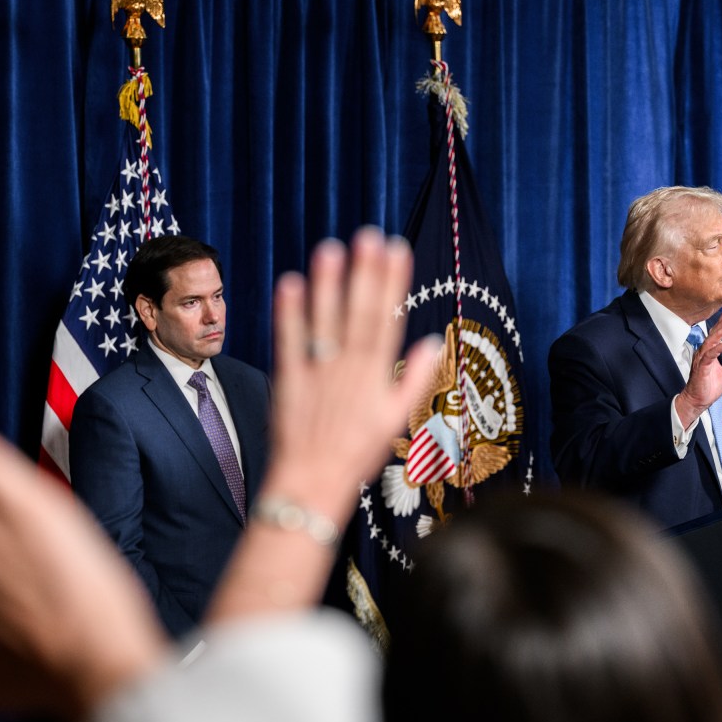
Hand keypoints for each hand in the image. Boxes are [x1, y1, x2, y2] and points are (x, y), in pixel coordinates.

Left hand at [208, 228, 437, 621]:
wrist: (312, 485)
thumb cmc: (356, 455)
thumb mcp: (395, 421)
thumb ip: (414, 380)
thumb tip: (433, 343)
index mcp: (376, 379)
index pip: (387, 321)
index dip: (392, 284)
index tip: (396, 250)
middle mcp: (349, 372)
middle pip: (359, 315)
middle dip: (364, 274)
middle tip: (368, 236)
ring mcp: (318, 376)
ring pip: (325, 323)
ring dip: (328, 285)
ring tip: (330, 249)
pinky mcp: (288, 382)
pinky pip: (289, 343)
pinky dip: (290, 314)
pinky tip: (291, 283)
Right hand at [674, 311, 721, 429]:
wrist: (698, 400)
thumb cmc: (708, 387)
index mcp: (709, 354)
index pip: (716, 336)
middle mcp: (704, 354)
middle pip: (713, 336)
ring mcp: (702, 360)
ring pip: (710, 343)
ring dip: (720, 333)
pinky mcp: (701, 368)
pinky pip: (709, 356)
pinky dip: (717, 349)